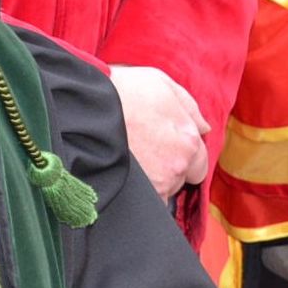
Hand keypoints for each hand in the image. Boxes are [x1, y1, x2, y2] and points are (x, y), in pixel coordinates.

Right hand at [107, 65, 209, 197]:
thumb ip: (188, 106)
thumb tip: (204, 127)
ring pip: (160, 191)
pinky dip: (136, 196)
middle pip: (180, 180)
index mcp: (189, 139)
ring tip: (129, 162)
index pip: (199, 164)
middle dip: (167, 170)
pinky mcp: (137, 196)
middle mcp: (178, 165)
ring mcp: (158, 184)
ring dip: (150, 181)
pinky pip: (144, 205)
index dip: (181, 156)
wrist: (83, 107)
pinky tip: (122, 178)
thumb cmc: (120, 90)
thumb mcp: (159, 83)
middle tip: (143, 153)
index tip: (164, 149)